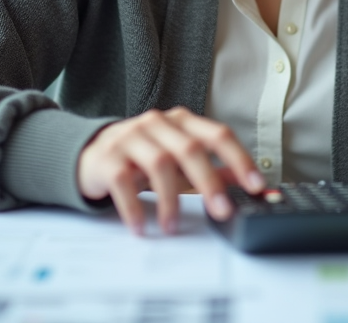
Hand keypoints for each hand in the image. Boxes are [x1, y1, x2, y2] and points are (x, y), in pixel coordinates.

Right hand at [76, 107, 264, 233]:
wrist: (92, 153)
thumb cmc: (143, 157)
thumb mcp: (180, 159)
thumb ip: (212, 167)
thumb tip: (244, 180)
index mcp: (182, 121)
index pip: (217, 134)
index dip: (239, 159)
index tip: (255, 185)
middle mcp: (158, 124)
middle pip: (190, 149)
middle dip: (210, 182)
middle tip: (222, 211)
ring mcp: (131, 137)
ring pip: (159, 163)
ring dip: (170, 200)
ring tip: (174, 226)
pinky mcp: (107, 157)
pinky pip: (123, 182)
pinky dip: (134, 207)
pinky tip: (141, 226)